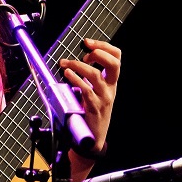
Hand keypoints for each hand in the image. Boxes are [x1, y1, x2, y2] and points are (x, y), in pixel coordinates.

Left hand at [60, 39, 120, 162]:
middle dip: (99, 52)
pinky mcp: (94, 108)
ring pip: (95, 75)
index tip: (88, 43)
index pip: (116, 58)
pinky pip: (86, 90)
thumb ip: (89, 78)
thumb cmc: (91, 113)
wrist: (93, 139)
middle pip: (114, 64)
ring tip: (65, 64)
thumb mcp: (95, 93)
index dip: (104, 46)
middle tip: (85, 50)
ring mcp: (104, 98)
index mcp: (111, 82)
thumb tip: (77, 63)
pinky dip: (75, 79)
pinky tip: (67, 75)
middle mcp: (111, 89)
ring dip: (78, 66)